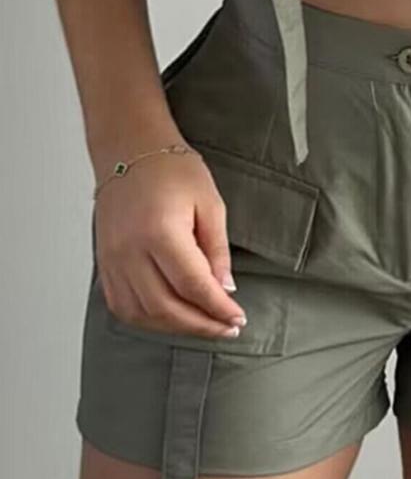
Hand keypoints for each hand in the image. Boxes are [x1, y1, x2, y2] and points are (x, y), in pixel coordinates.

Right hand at [93, 144, 247, 338]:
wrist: (129, 150)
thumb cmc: (171, 168)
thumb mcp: (209, 203)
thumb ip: (217, 250)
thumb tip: (224, 289)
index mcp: (160, 232)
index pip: (193, 285)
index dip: (218, 308)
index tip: (238, 318)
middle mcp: (130, 251)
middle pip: (166, 307)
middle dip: (201, 324)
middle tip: (227, 328)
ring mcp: (112, 260)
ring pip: (142, 313)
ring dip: (176, 327)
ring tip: (205, 324)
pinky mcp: (104, 264)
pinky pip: (123, 306)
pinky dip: (149, 319)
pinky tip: (173, 317)